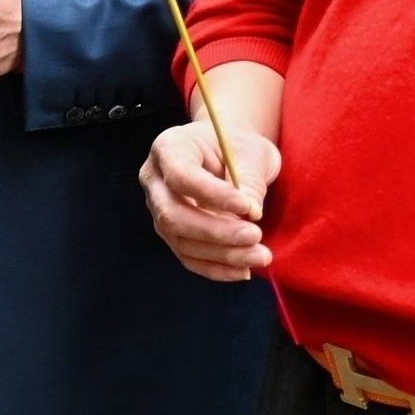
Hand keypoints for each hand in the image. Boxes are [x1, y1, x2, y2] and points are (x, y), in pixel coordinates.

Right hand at [140, 121, 278, 281]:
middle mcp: (155, 181)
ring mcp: (159, 210)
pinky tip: (243, 270)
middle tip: (255, 236)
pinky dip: (216, 268)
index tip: (248, 206)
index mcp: (169, 148)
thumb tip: (251, 214)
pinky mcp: (172, 233)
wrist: (228, 153)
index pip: (181, 176)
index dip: (213, 195)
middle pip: (173, 215)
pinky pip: (188, 257)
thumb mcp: (249, 150)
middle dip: (216, 232)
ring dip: (221, 254)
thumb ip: (248, 179)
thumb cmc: (237, 145)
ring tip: (260, 256)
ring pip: (180, 241)